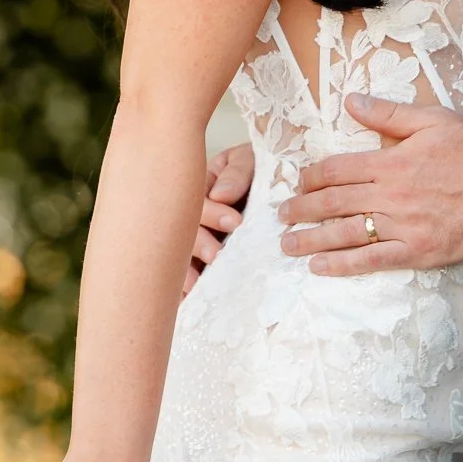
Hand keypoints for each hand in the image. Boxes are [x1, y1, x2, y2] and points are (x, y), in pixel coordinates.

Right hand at [183, 142, 255, 294]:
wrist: (281, 190)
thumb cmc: (262, 169)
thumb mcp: (251, 161)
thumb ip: (238, 173)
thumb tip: (221, 196)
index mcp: (201, 187)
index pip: (197, 200)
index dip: (212, 213)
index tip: (235, 222)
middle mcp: (193, 214)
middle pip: (185, 230)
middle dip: (199, 243)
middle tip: (216, 255)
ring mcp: (196, 238)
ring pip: (181, 255)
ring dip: (186, 270)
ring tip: (195, 285)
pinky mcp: (203, 261)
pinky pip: (188, 273)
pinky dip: (183, 288)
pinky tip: (182, 300)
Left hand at [278, 95, 462, 275]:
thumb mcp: (433, 119)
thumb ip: (388, 113)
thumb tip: (350, 102)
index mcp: (390, 161)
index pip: (336, 169)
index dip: (311, 177)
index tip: (297, 182)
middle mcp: (389, 194)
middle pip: (332, 203)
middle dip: (301, 210)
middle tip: (280, 216)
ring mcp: (401, 226)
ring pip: (344, 233)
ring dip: (310, 240)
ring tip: (287, 245)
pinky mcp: (416, 252)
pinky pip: (370, 260)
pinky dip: (341, 265)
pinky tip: (319, 268)